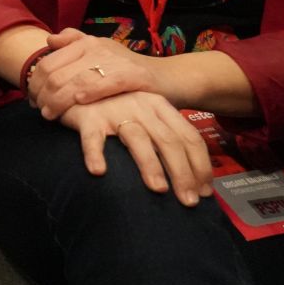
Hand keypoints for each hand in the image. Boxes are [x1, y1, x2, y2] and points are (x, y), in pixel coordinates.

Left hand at [29, 28, 161, 118]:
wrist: (168, 77)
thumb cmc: (126, 70)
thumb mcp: (99, 53)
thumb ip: (73, 43)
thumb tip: (48, 39)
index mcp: (85, 43)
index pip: (47, 63)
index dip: (35, 83)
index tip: (32, 100)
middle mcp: (97, 48)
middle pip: (57, 73)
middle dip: (43, 95)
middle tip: (39, 111)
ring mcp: (115, 61)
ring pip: (76, 80)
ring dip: (59, 100)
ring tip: (50, 115)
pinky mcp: (134, 75)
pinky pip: (106, 83)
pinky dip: (89, 92)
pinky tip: (78, 102)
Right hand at [59, 90, 211, 206]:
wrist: (77, 83)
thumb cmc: (114, 103)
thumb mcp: (144, 111)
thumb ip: (163, 132)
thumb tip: (190, 174)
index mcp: (159, 105)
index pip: (189, 136)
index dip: (201, 165)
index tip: (206, 191)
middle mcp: (141, 107)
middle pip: (169, 141)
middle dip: (183, 173)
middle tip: (189, 201)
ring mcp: (114, 110)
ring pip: (138, 139)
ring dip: (150, 166)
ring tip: (159, 190)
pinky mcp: (88, 117)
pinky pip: (93, 137)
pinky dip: (95, 154)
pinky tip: (98, 171)